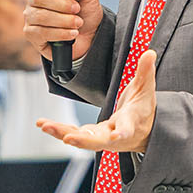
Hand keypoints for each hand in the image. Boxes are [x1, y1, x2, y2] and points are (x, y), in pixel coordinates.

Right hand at [24, 0, 102, 63]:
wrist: (88, 33)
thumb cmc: (84, 9)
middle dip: (61, 4)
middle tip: (77, 9)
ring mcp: (30, 16)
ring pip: (40, 16)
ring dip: (64, 20)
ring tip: (78, 22)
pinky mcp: (31, 34)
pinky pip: (41, 33)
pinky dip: (60, 33)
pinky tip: (72, 33)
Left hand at [36, 49, 157, 154]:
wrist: (143, 132)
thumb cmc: (143, 109)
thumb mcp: (146, 89)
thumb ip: (146, 71)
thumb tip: (150, 52)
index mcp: (131, 123)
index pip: (127, 128)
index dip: (122, 132)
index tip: (116, 135)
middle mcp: (114, 135)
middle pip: (98, 140)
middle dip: (82, 139)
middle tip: (68, 138)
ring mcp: (101, 138)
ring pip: (81, 139)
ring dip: (62, 132)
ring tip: (45, 125)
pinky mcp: (90, 137)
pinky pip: (72, 134)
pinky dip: (58, 130)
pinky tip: (42, 124)